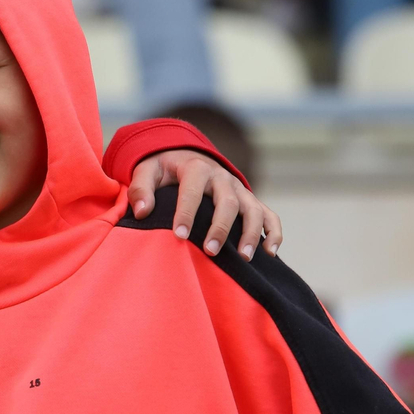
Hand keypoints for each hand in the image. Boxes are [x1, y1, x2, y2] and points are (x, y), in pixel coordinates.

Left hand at [128, 149, 281, 260]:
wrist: (185, 156)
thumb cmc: (163, 169)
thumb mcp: (146, 171)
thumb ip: (140, 189)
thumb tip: (141, 212)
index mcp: (196, 168)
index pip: (192, 191)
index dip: (186, 213)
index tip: (178, 236)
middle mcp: (222, 176)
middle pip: (227, 202)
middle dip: (220, 227)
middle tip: (210, 251)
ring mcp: (239, 189)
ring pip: (252, 209)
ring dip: (251, 233)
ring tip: (243, 257)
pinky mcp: (249, 199)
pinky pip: (269, 215)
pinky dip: (273, 232)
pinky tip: (270, 252)